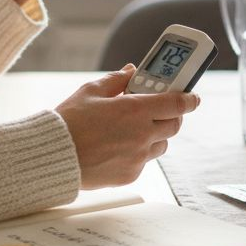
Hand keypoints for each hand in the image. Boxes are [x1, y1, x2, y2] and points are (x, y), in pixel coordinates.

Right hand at [54, 65, 200, 188]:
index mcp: (135, 110)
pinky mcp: (130, 174)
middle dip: (171, 115)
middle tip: (159, 109)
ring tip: (133, 129)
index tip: (193, 96)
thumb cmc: (68, 123)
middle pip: (174, 125)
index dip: (189, 98)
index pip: (177, 103)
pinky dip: (137, 153)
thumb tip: (131, 70)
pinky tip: (117, 147)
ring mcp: (138, 158)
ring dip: (155, 135)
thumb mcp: (90, 92)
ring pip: (161, 145)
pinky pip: (143, 161)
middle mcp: (142, 135)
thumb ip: (116, 80)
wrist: (52, 158)